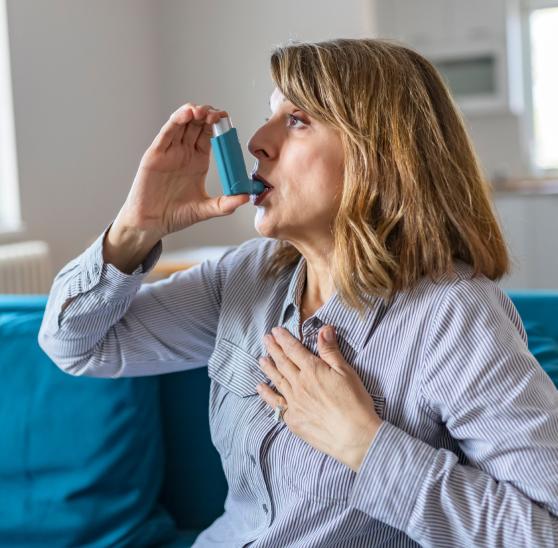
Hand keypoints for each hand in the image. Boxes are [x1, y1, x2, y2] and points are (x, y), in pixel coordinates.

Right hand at [117, 103, 249, 239]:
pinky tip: (186, 114)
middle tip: (217, 114)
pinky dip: (176, 120)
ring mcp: (170, 151)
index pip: (210, 136)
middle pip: (197, 125)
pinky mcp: (155, 154)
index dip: (218, 126)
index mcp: (198, 161)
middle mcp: (184, 153)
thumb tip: (246, 198)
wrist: (152, 223)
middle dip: (207, 115)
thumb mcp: (205, 210)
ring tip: (203, 111)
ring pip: (182, 124)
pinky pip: (166, 133)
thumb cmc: (175, 215)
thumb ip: (225, 204)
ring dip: (193, 113)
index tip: (227, 121)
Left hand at [257, 326, 382, 471]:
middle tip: (265, 339)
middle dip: (273, 349)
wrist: (353, 436)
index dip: (284, 339)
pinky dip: (266, 394)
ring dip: (268, 368)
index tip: (275, 331)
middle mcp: (299, 384)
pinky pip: (276, 403)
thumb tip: (324, 328)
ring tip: (261, 359)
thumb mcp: (346, 372)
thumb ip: (331, 351)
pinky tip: (260, 388)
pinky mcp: (293, 419)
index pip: (294, 350)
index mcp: (312, 370)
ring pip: (277, 381)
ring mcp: (294, 402)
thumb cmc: (354, 403)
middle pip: (283, 363)